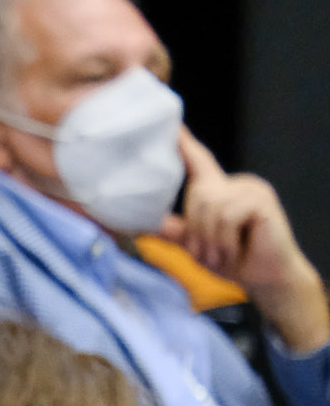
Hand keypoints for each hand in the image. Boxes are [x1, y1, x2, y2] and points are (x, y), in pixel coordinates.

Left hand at [161, 130, 328, 351]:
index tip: (172, 126)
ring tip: (221, 253)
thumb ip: (173, 230)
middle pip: (197, 194)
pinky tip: (235, 249)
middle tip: (207, 253)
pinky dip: (224, 238)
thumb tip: (141, 224)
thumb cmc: (231, 259)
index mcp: (218, 188)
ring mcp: (251, 188)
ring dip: (210, 238)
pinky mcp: (261, 200)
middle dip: (196, 229)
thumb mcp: (194, 243)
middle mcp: (235, 182)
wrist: (265, 279)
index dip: (185, 144)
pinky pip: (227, 216)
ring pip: (210, 205)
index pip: (199, 160)